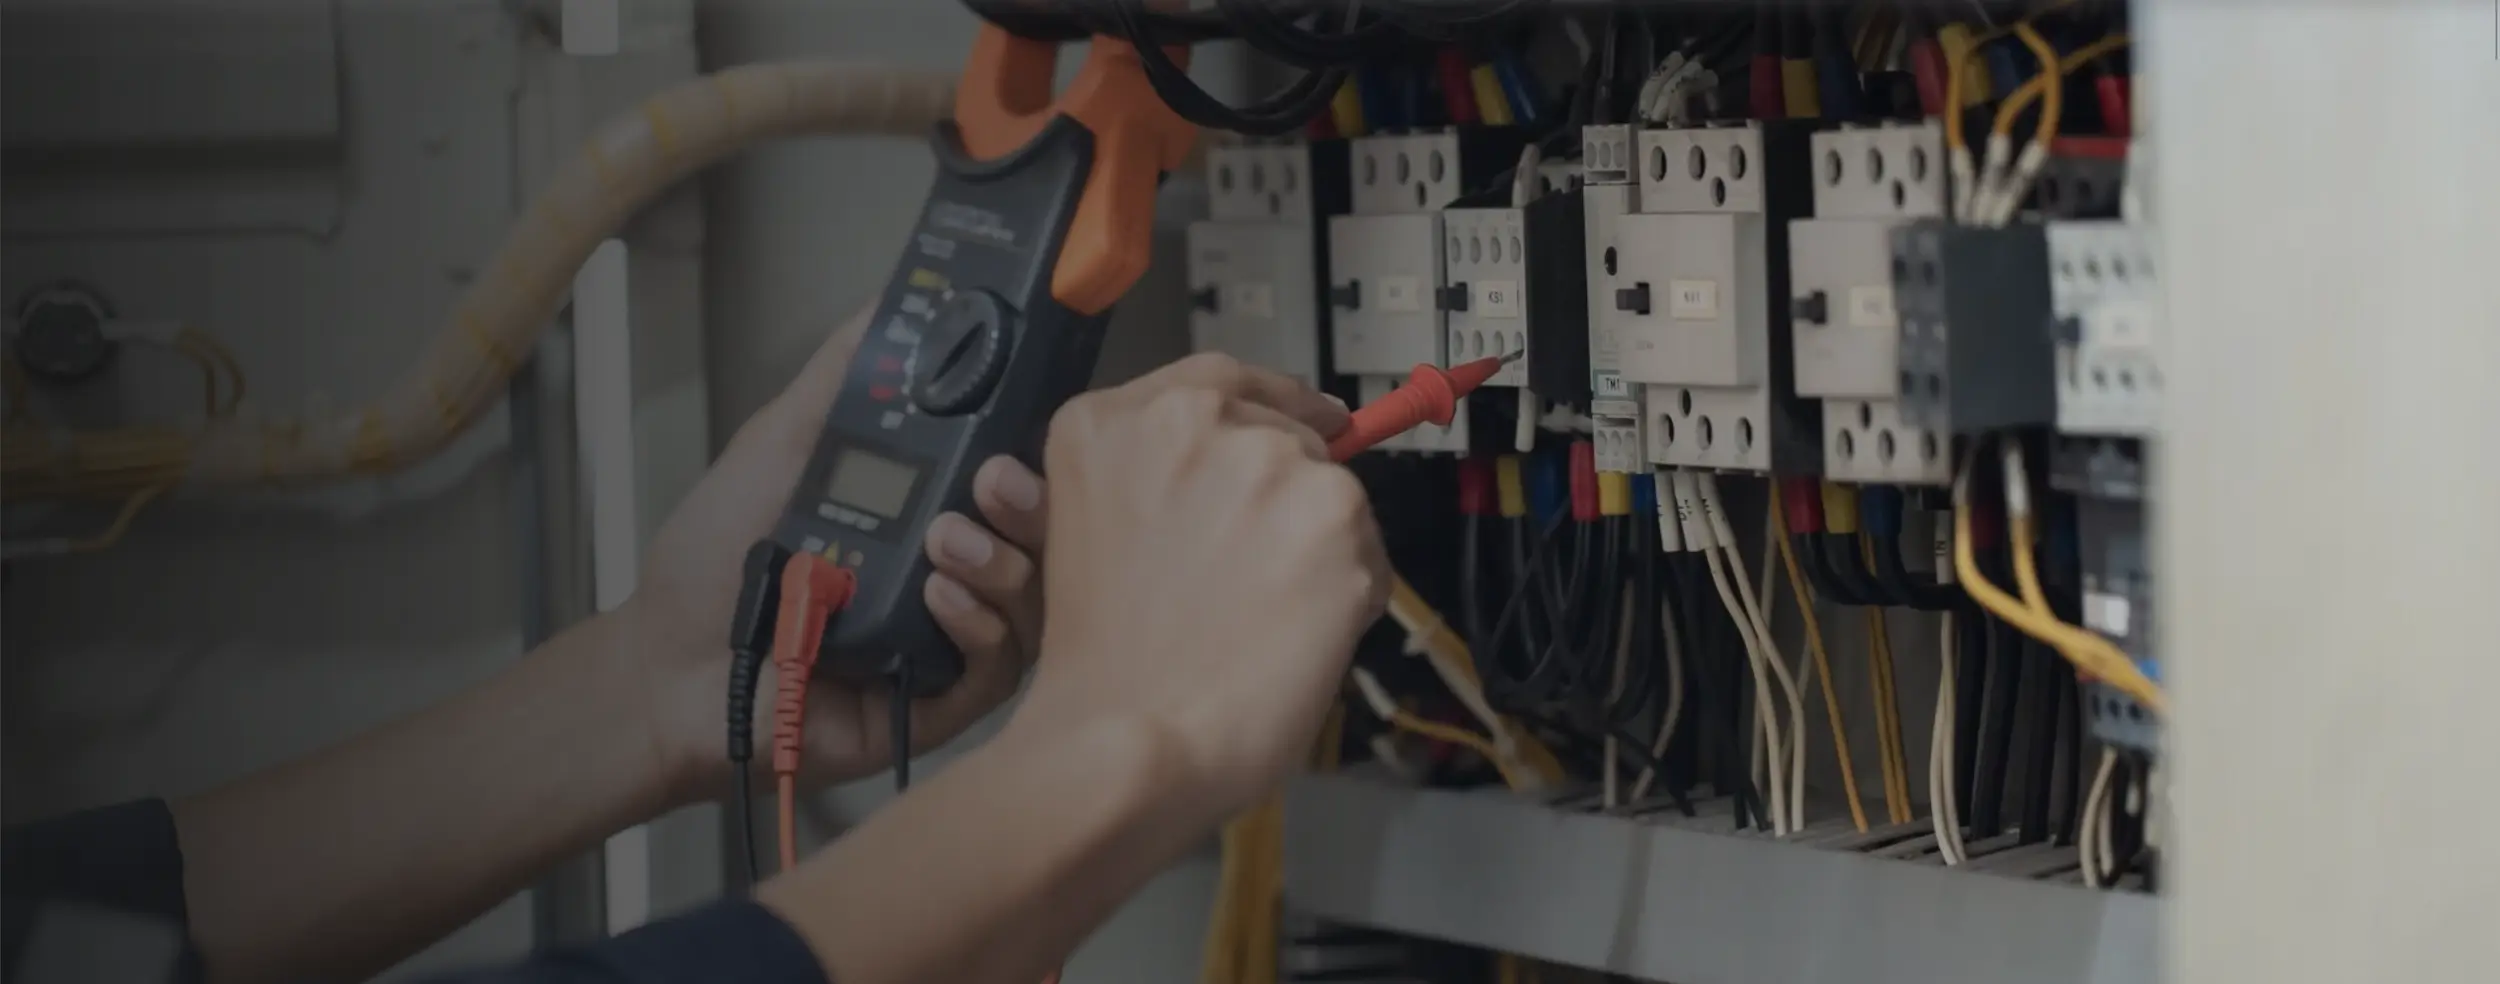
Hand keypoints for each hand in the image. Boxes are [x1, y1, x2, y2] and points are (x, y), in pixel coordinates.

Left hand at [623, 309, 1047, 802]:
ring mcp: (953, 639)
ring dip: (1001, 562)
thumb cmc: (718, 559)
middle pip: (1047, 537)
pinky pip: (998, 667)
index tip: (1029, 415)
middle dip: (1034, 502)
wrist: (668, 667)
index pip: (1020, 474)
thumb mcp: (783, 442)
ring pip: (1034, 601)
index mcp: (933, 508)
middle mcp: (956, 570)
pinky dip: (977, 625)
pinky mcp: (942, 704)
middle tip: (993, 478)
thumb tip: (897, 294)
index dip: (1040, 447)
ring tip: (943, 541)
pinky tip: (935, 599)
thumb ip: (843, 374)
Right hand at [1005, 354, 1387, 821]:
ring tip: (1263, 619)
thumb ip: (1153, 479)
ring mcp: (1267, 463)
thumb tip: (1244, 469)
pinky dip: (1351, 594)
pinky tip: (1298, 636)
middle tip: (1257, 577)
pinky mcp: (1333, 513)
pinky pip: (1368, 550)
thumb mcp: (1085, 533)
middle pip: (1281, 434)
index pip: (1217, 380)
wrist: (1132, 741)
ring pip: (1330, 491)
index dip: (1272, 403)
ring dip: (1317, 548)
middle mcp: (1190, 422)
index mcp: (1110, 423)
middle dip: (1283, 497)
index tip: (1310, 417)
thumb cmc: (1102, 669)